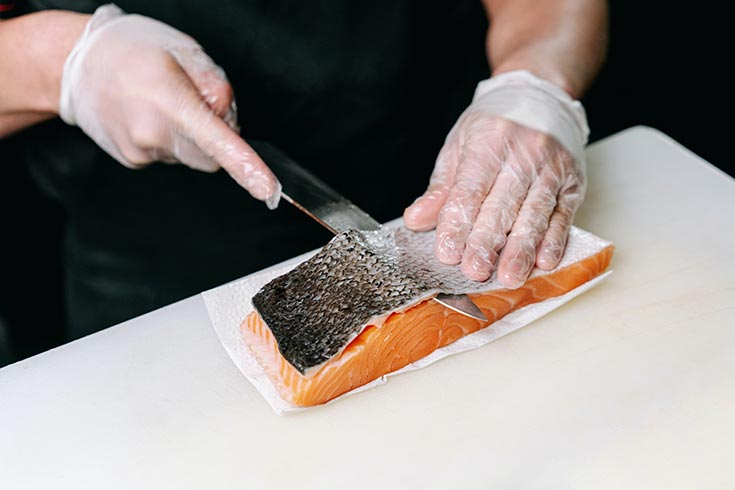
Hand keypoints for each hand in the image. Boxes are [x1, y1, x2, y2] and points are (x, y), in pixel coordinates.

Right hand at [59, 4, 279, 207]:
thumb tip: (228, 117)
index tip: (268, 189)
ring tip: (163, 104)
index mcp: (169, 101)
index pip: (218, 143)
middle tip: (196, 104)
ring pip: (190, 156)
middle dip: (216, 138)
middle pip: (211, 157)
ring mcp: (140, 151)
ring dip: (189, 136)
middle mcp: (152, 133)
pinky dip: (169, 140)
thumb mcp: (182, 50)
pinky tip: (150, 115)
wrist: (73, 64)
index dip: (247, 167)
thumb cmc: (129, 49)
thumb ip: (214, 84)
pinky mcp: (133, 161)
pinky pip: (169, 156)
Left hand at [404, 71, 588, 287]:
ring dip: (521, 249)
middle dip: (487, 242)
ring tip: (509, 276)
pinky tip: (543, 261)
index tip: (447, 252)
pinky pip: (563, 215)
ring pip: (534, 214)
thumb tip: (416, 220)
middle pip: (502, 205)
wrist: (540, 95)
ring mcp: (551, 169)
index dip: (457, 223)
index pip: (470, 190)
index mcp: (488, 142)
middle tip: (475, 271)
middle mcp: (523, 153)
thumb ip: (441, 188)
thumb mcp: (459, 146)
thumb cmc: (494, 125)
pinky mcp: (572, 183)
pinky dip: (553, 240)